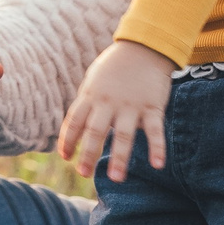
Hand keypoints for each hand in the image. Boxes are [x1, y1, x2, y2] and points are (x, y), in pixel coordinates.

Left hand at [59, 40, 170, 181]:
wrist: (145, 45)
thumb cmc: (115, 66)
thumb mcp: (94, 81)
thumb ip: (86, 103)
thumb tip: (75, 129)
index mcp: (91, 95)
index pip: (75, 120)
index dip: (68, 139)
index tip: (65, 157)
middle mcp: (109, 102)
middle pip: (96, 131)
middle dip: (89, 153)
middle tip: (84, 173)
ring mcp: (131, 105)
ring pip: (124, 134)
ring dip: (120, 157)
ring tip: (116, 179)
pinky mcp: (152, 106)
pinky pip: (155, 130)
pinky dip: (157, 147)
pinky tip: (158, 164)